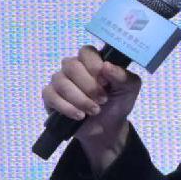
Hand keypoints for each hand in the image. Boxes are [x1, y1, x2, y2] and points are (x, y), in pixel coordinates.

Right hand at [43, 48, 143, 169]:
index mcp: (92, 61)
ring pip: (61, 82)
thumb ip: (123, 76)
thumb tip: (106, 66)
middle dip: (88, 86)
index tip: (105, 82)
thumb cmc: (118, 102)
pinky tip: (79, 116)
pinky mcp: (50, 96)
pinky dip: (67, 107)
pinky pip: (51, 96)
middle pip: (71, 65)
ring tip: (94, 111)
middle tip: (102, 100)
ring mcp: (59, 81)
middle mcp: (73, 67)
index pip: (86, 52)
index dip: (94, 65)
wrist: (108, 127)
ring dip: (80, 99)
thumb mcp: (130, 89)